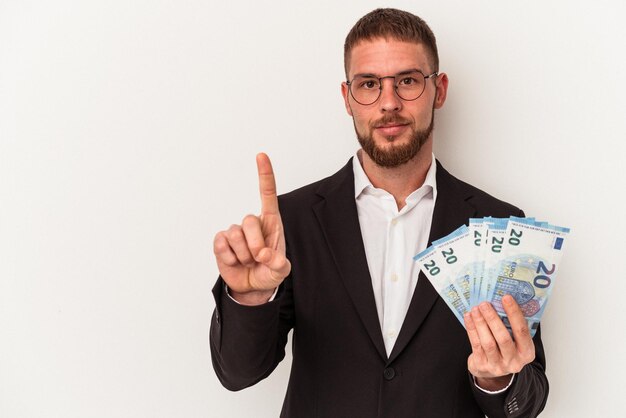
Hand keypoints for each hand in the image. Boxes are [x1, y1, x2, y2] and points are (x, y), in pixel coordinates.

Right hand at [213, 153, 290, 304]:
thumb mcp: (281, 271)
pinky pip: (221, 245)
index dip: (264, 174)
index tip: (261, 155)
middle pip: (248, 221)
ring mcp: (235, 231)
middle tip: (259, 259)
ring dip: (243, 255)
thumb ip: (280, 265)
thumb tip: (266, 255)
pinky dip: (230, 259)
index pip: (267, 194)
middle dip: (255, 245)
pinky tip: (235, 262)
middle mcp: (252, 223)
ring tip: (248, 262)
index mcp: (271, 222)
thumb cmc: (269, 271)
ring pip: (235, 235)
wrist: (252, 285)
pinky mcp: (221, 241)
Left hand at [464, 295, 535, 390]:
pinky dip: (471, 329)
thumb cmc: (504, 350)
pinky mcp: (482, 365)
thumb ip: (511, 326)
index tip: (506, 298)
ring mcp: (497, 365)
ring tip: (475, 309)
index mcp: (526, 352)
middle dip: (492, 319)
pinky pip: (476, 344)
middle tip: (485, 304)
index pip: (522, 331)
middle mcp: (514, 361)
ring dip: (480, 323)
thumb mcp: (514, 341)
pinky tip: (469, 317)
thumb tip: (501, 301)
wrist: (492, 371)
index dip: (514, 313)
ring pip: (488, 342)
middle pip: (503, 338)